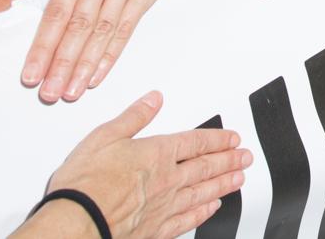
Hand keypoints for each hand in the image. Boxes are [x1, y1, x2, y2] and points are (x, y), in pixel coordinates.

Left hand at [23, 0, 191, 102]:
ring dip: (84, 66)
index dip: (43, 47)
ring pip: (101, 33)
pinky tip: (97, 76)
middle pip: (77, 27)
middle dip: (61, 64)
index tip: (30, 74)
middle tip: (49, 92)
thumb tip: (47, 36)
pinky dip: (109, 56)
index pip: (56, 14)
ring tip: (71, 91)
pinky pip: (124, 31)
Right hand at [40, 91, 249, 238]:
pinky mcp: (156, 229)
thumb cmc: (85, 183)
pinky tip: (212, 208)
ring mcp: (163, 207)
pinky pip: (188, 220)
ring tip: (239, 179)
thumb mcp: (105, 136)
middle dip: (229, 160)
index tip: (232, 138)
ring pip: (202, 193)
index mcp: (156, 154)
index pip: (195, 142)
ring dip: (223, 184)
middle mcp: (166, 180)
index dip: (217, 139)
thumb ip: (134, 117)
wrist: (77, 221)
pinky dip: (203, 213)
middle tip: (246, 157)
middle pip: (206, 167)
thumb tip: (153, 100)